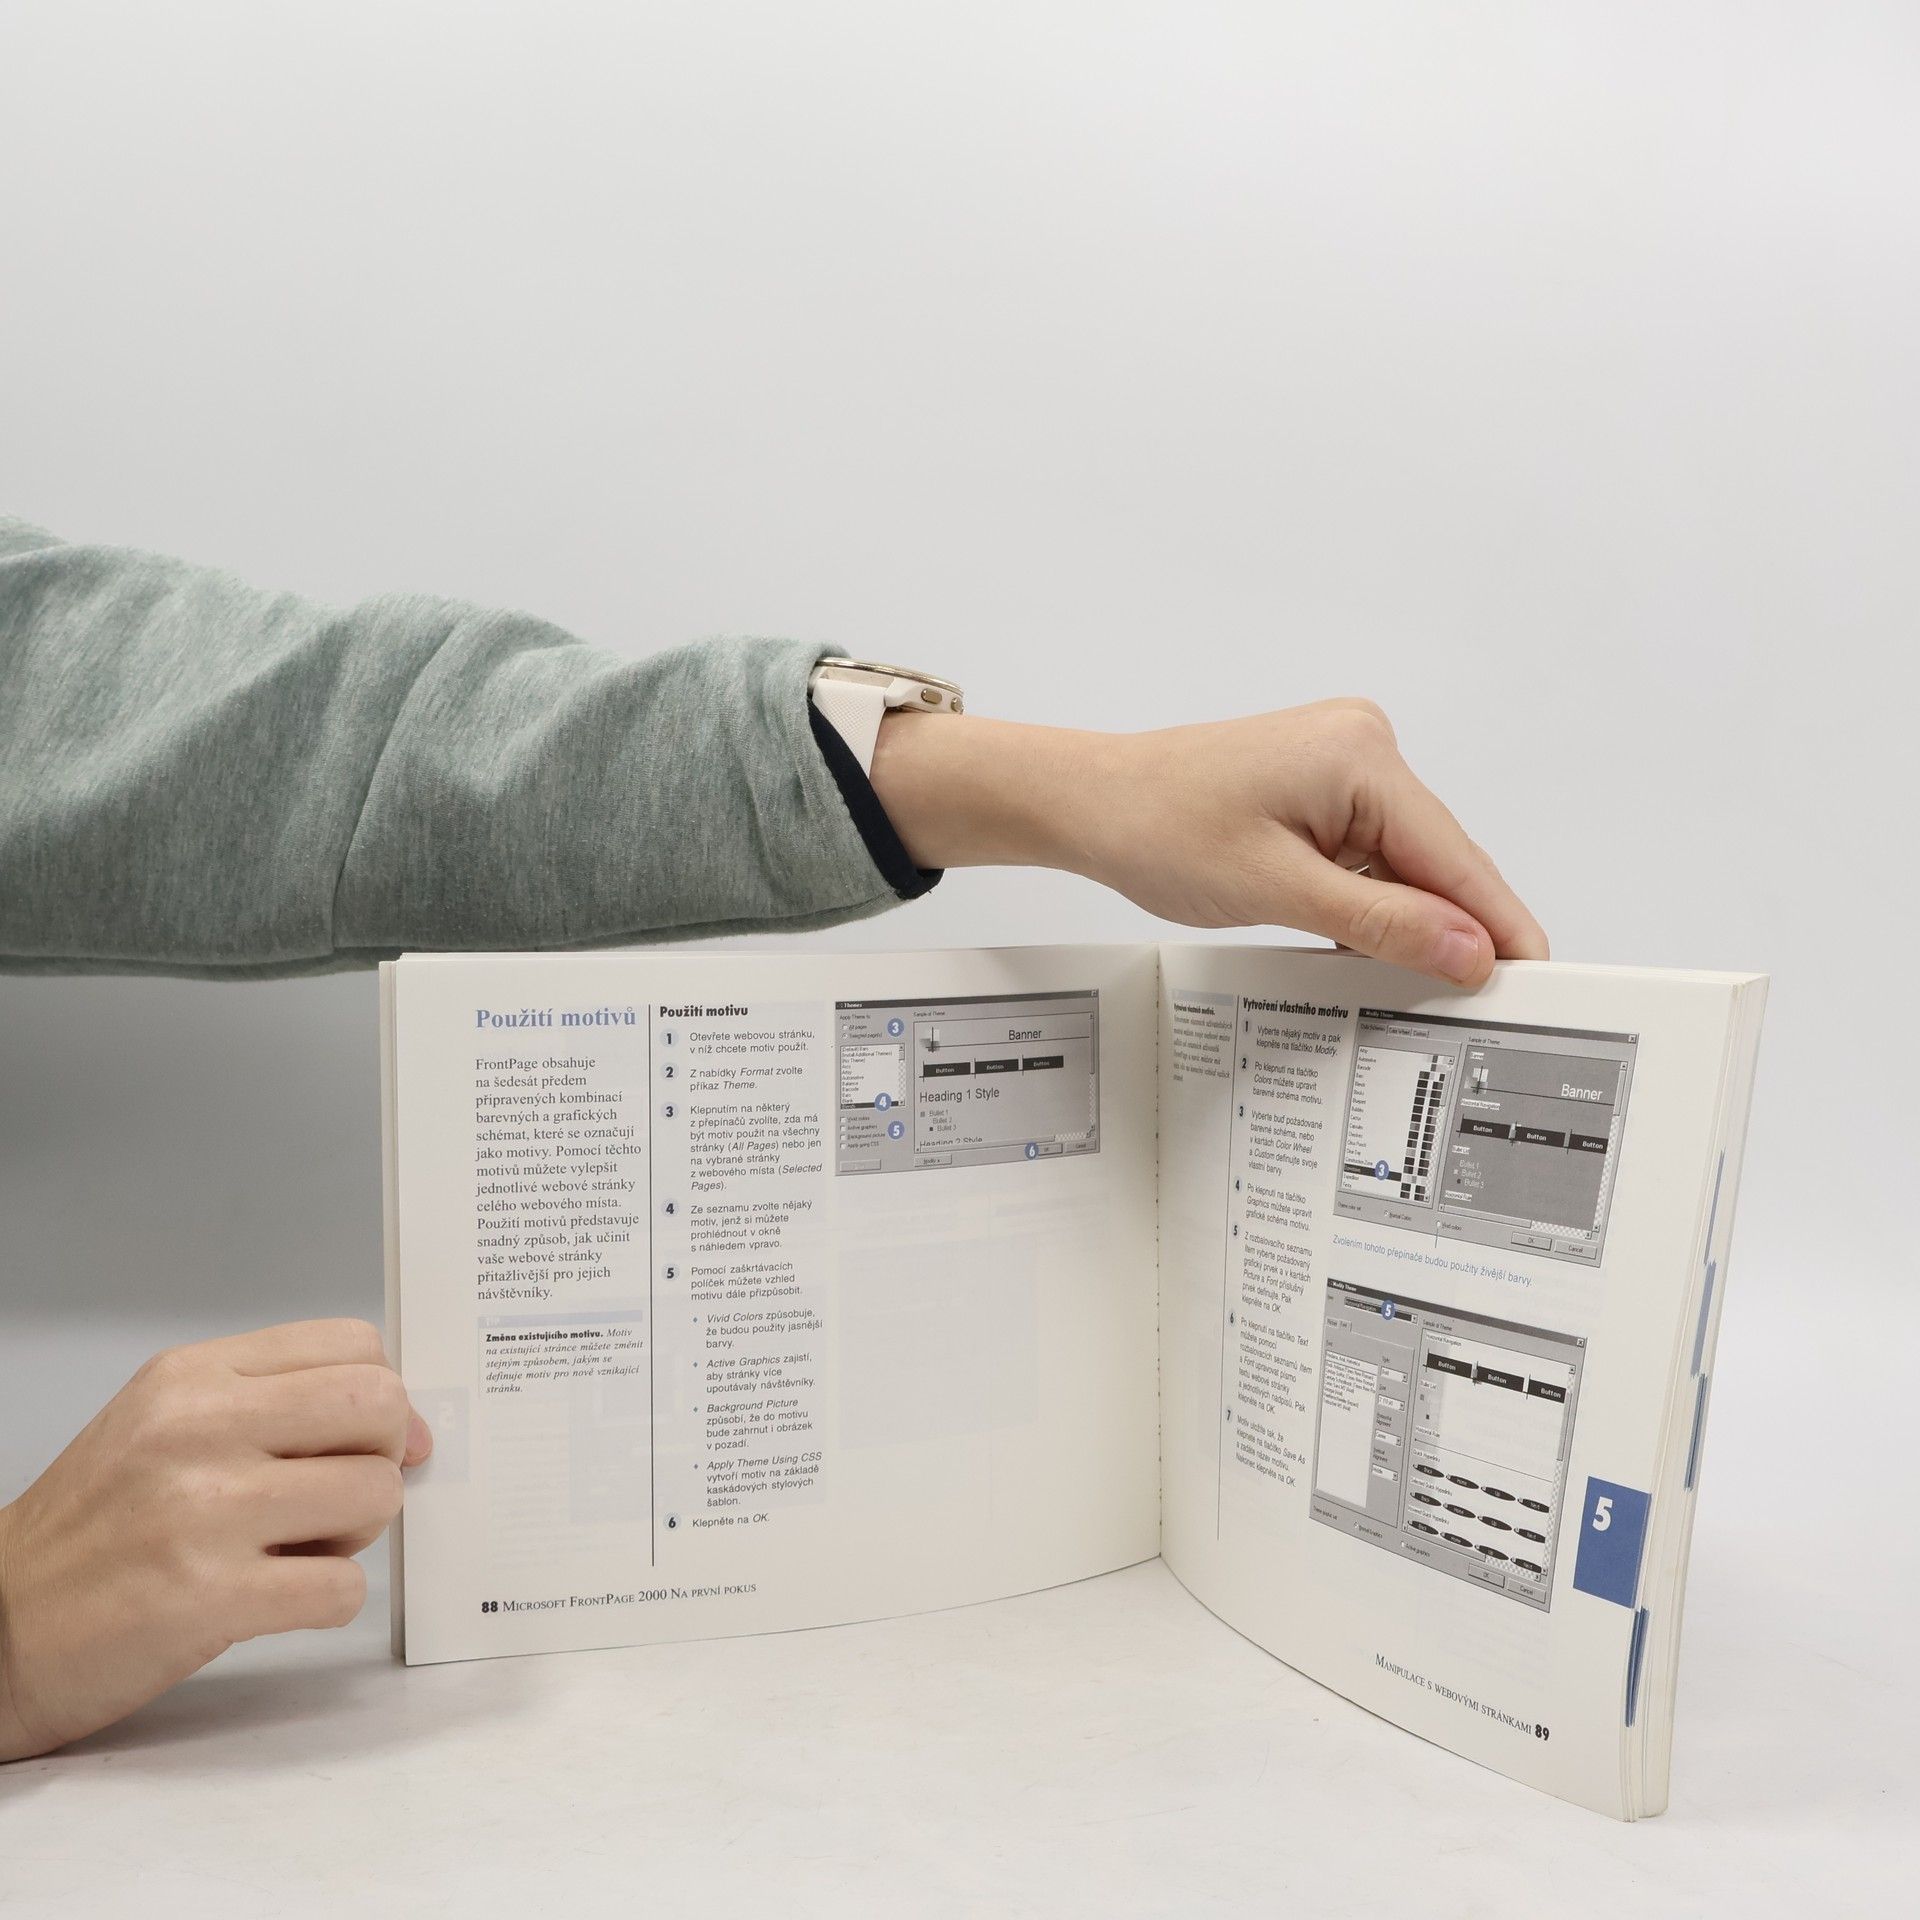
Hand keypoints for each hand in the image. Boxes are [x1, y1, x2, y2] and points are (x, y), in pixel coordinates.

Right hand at [0, 1319, 429, 1761]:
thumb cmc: (95, 1531)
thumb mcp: (167, 1427)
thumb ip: (279, 1407)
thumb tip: (411, 1429)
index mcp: (192, 1377)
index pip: (353, 1345)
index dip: (384, 1397)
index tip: (373, 1440)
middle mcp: (198, 1429)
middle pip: (379, 1405)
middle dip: (383, 1457)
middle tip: (338, 1497)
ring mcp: (203, 1511)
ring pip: (376, 1494)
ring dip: (356, 1535)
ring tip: (295, 1550)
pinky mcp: (208, 1597)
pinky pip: (343, 1587)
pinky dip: (329, 1601)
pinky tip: (276, 1600)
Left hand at [870, 699, 1547, 984]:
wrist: (1090, 802)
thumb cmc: (1157, 826)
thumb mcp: (1277, 889)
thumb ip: (1381, 923)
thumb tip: (1467, 949)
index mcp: (1361, 754)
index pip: (1456, 855)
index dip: (1497, 924)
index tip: (1536, 978)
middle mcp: (1364, 747)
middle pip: (1437, 861)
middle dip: (1449, 930)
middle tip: (1480, 1006)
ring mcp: (1344, 765)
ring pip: (1404, 865)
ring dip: (1403, 921)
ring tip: (1413, 984)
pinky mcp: (1322, 789)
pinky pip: (1370, 856)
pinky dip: (1370, 903)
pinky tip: (1366, 947)